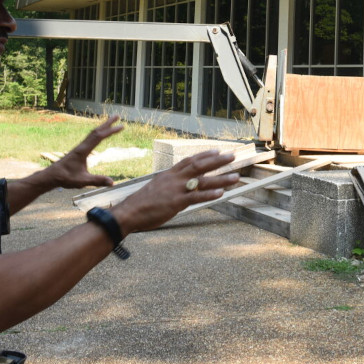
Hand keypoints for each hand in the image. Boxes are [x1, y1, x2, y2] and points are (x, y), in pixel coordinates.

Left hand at [45, 116, 123, 189]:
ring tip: (110, 122)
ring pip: (92, 133)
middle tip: (117, 116)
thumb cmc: (66, 178)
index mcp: (83, 150)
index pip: (99, 137)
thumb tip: (112, 183)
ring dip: (102, 127)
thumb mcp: (82, 181)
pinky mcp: (78, 150)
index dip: (110, 131)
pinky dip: (97, 133)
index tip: (121, 126)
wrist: (51, 176)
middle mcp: (82, 146)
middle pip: (96, 131)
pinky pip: (90, 138)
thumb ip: (97, 181)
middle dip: (107, 123)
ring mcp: (80, 147)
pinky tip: (99, 134)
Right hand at [112, 150, 240, 233]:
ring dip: (220, 179)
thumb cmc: (141, 203)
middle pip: (199, 165)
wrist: (128, 212)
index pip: (189, 160)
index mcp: (169, 174)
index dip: (204, 155)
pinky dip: (209, 195)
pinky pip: (195, 197)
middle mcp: (174, 179)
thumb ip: (169, 184)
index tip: (217, 151)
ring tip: (235, 177)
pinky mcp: (176, 203)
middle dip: (217, 161)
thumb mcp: (156, 187)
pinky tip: (221, 193)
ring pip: (202, 181)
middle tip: (232, 156)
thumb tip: (178, 185)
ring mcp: (176, 190)